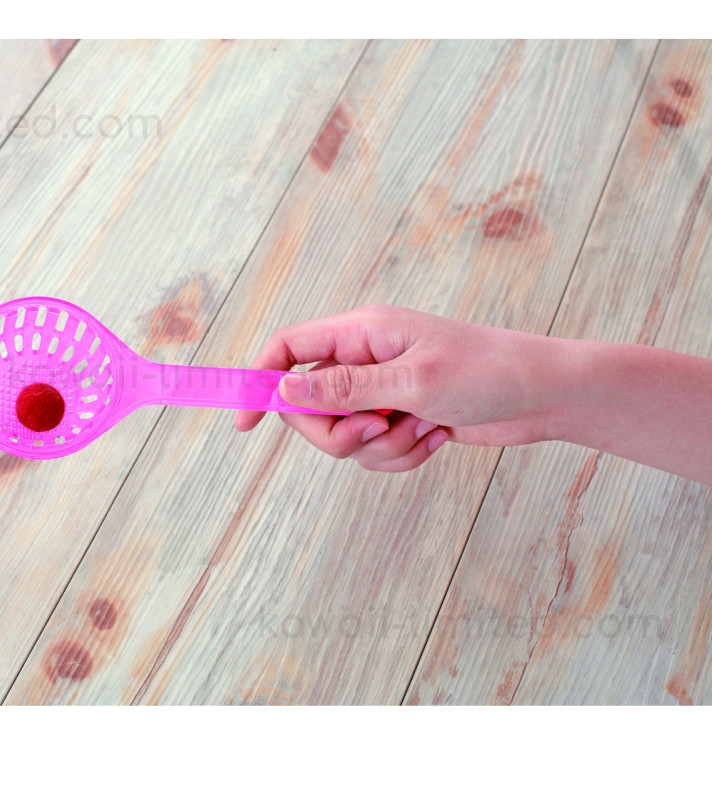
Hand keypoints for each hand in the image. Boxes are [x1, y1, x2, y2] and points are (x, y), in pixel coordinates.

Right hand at [234, 303, 560, 472]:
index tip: (243, 424)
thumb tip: (285, 389)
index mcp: (361, 333)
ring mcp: (381, 391)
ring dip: (382, 446)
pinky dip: (403, 454)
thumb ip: (344, 386)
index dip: (258, 382)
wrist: (543, 396)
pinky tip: (437, 437)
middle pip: (308, 406)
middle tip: (377, 429)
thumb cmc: (488, 373)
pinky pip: (375, 451)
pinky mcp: (399, 417)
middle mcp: (364, 359)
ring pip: (344, 436)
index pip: (287, 349)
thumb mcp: (413, 381)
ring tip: (424, 428)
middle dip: (338, 432)